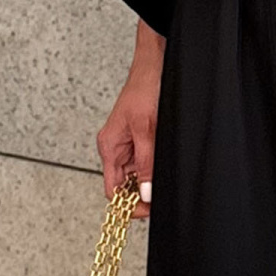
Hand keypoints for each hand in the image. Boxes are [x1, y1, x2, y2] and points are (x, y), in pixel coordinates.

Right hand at [97, 20, 163, 217]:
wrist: (155, 66)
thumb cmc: (145, 89)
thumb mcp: (146, 129)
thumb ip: (146, 162)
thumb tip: (145, 192)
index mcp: (110, 147)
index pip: (112, 190)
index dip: (128, 204)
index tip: (147, 209)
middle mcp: (116, 149)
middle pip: (125, 186)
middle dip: (141, 196)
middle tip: (161, 201)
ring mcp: (129, 145)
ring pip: (137, 176)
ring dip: (149, 183)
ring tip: (165, 185)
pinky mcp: (141, 139)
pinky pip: (145, 162)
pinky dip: (154, 170)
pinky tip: (165, 170)